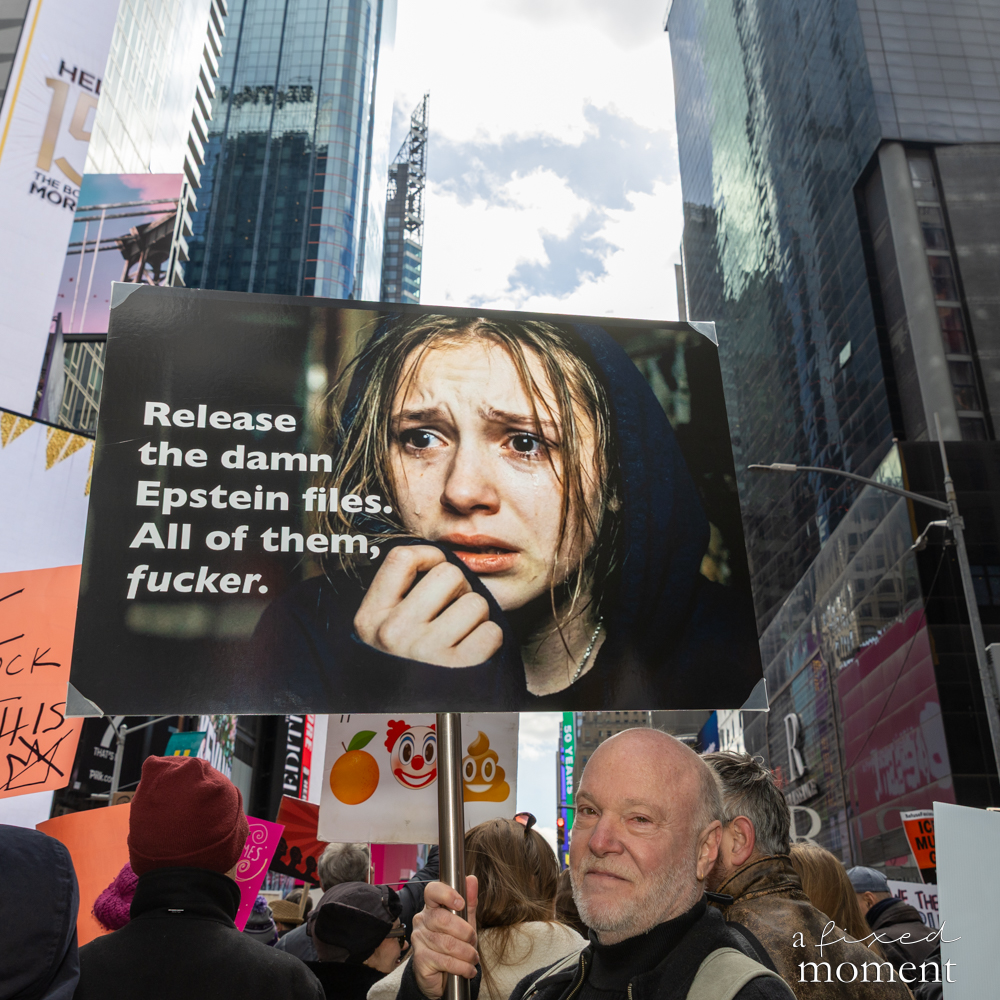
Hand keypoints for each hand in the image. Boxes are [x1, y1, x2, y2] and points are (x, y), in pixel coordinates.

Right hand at [354, 546, 503, 665]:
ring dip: (476, 617)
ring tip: (460, 636)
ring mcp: (425, 652)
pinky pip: (492, 632)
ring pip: (476, 603)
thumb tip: (439, 557)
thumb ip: (401, 594)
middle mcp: (393, 634)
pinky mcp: (458, 670)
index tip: (433, 570)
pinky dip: (489, 640)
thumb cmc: (404, 665)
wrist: (411, 718)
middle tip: (452, 609)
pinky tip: (471, 652)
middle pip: (448, 575)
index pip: (401, 557)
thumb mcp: (382, 629)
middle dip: (459, 588)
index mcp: (370, 619)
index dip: (428, 556)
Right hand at [411, 877, 478, 999]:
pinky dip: (463, 967)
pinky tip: (468, 969)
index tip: (461, 903)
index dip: (446, 894)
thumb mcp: (465, 922)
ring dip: (467, 953)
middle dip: (465, 932)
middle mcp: (421, 920)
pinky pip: (446, 961)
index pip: (432, 891)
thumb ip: (469, 902)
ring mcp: (419, 940)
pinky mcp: (420, 960)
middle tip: (473, 940)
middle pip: (443, 919)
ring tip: (473, 957)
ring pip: (447, 943)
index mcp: (431, 907)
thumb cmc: (453, 943)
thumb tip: (471, 879)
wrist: (441, 976)